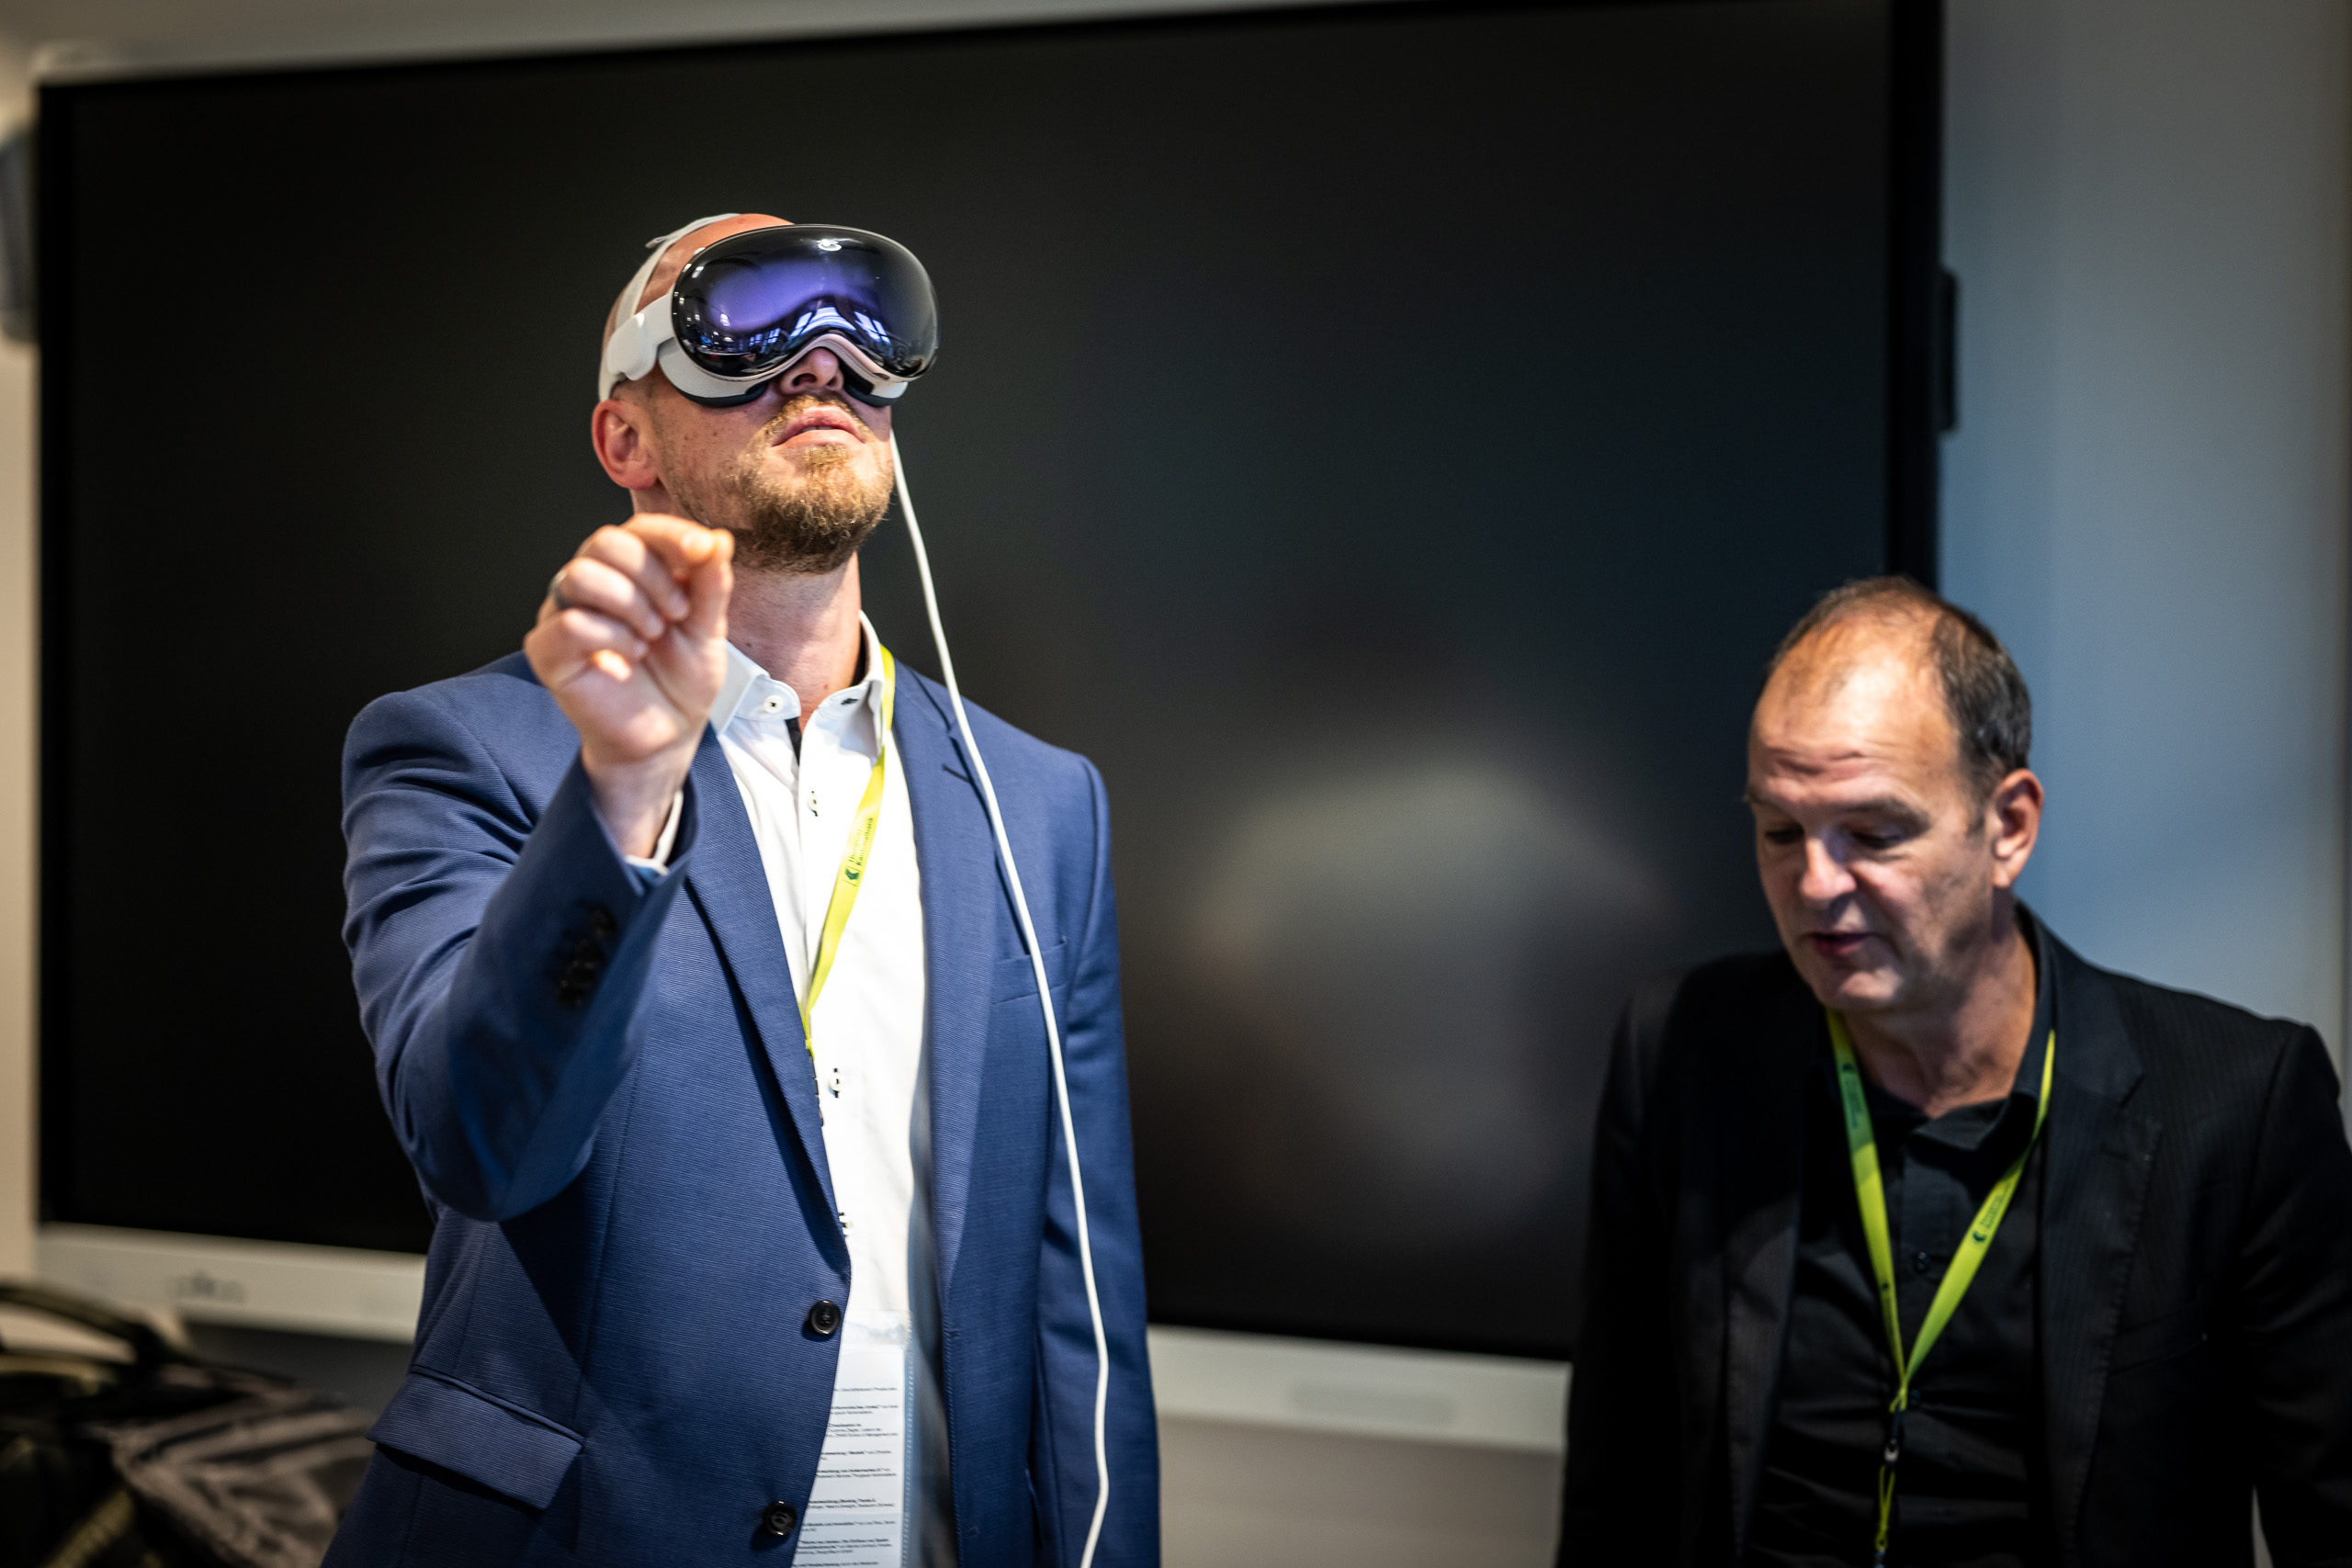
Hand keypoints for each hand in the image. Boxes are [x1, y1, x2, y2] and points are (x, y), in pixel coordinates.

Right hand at [524, 516, 732, 856]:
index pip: (640, 528)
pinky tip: (631, 656)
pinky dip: (613, 637)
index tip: (703, 553)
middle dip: (652, 576)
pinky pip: (570, 622)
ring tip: (651, 636)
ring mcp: (565, 612)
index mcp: (632, 569)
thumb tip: (718, 539)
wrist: (668, 733)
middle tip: (677, 614)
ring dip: (630, 605)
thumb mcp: (708, 628)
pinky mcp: (548, 649)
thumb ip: (711, 583)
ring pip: (581, 575)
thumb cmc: (681, 677)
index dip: (672, 534)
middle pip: (606, 542)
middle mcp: (593, 582)